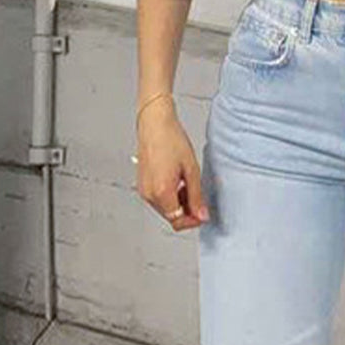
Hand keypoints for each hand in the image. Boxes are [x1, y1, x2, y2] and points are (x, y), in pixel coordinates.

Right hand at [135, 96, 208, 231]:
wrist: (154, 123)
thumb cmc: (171, 139)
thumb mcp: (191, 170)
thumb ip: (196, 196)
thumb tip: (201, 214)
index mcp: (161, 191)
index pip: (177, 221)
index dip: (192, 221)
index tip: (202, 214)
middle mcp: (149, 193)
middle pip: (170, 216)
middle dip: (186, 212)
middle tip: (198, 197)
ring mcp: (144, 189)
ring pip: (165, 209)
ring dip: (178, 204)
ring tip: (187, 184)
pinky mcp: (142, 184)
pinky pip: (158, 199)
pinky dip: (170, 196)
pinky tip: (177, 182)